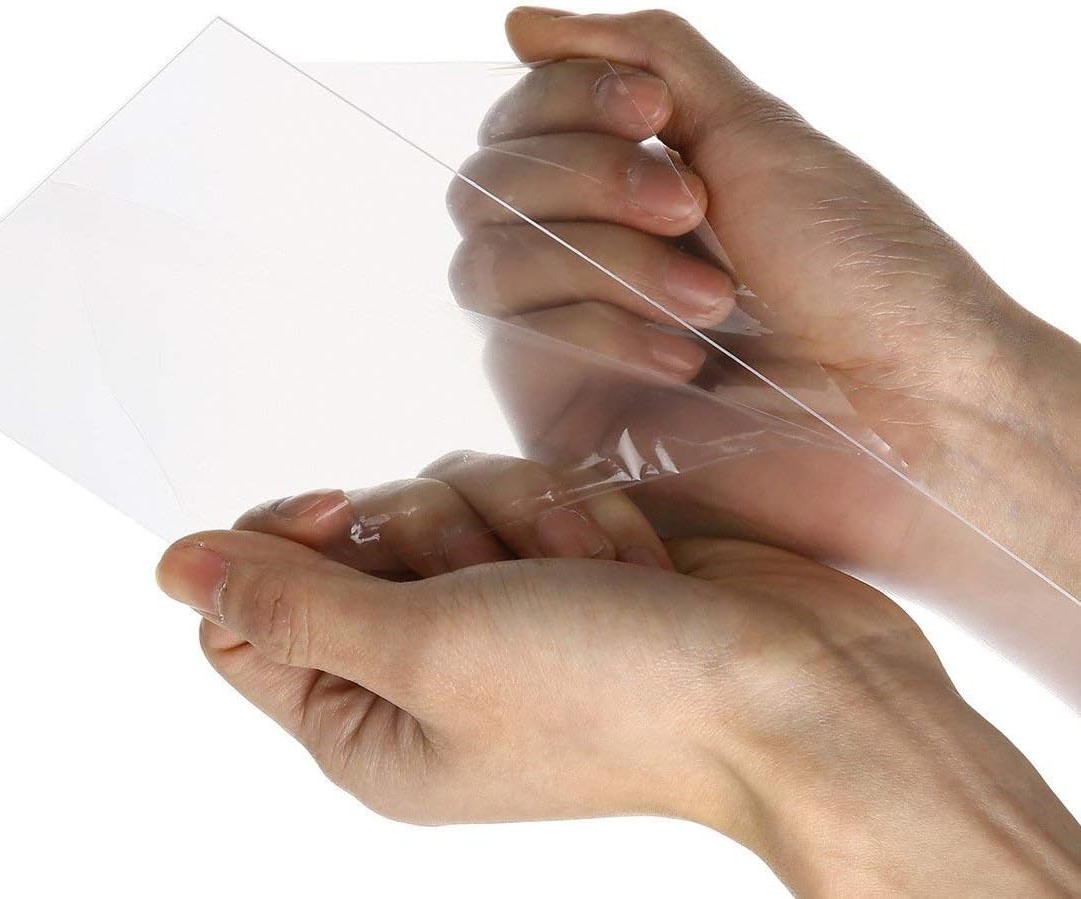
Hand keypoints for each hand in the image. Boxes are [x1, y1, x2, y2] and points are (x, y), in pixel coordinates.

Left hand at [156, 457, 1080, 894]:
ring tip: (592, 571)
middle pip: (349, 538)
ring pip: (438, 494)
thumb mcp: (426, 648)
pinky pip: (515, 485)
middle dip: (433, 530)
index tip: (340, 513)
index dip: (283, 545)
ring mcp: (497, 609)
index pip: (252, 612)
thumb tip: (174, 567)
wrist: (791, 686)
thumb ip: (292, 604)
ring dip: (518, 515)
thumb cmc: (614, 690)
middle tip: (506, 573)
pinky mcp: (556, 560)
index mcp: (366, 723)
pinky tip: (629, 557)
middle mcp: (423, 668)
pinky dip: (569, 508)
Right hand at [448, 8, 1080, 598]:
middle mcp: (584, 252)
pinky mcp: (556, 408)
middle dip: (587, 177)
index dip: (565, 96)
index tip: (654, 108)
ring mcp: (562, 334)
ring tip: (711, 299)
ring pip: (486, 260)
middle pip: (486, 186)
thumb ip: (646, 56)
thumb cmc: (857, 269)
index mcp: (627, 183)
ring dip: (603, 258)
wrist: (911, 409)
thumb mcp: (755, 129)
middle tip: (692, 207)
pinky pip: (513, 342)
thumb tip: (520, 24)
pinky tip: (683, 362)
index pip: (521, 120)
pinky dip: (599, 331)